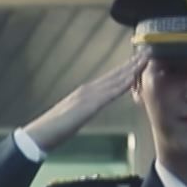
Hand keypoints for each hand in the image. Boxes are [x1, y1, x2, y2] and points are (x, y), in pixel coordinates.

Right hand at [20, 47, 151, 152]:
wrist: (38, 135)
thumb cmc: (53, 130)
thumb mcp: (73, 118)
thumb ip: (84, 111)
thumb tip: (90, 111)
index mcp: (84, 93)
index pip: (109, 79)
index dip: (125, 69)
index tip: (139, 60)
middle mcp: (87, 90)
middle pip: (114, 75)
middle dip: (132, 63)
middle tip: (148, 51)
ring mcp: (87, 96)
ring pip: (114, 80)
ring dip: (131, 68)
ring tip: (146, 58)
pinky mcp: (88, 105)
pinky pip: (109, 93)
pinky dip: (122, 83)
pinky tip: (133, 77)